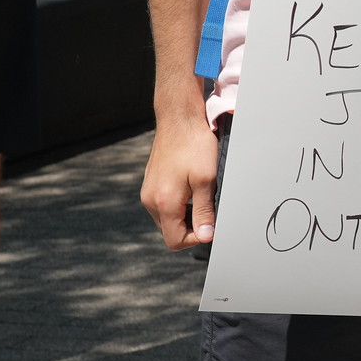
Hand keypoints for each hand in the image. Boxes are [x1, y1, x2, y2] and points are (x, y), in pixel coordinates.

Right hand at [141, 119, 218, 249]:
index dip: (195, 239)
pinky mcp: (151, 183)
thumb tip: (205, 236)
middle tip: (210, 209)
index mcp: (163, 203)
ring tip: (203, 195)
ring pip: (168, 218)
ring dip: (186, 215)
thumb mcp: (206, 179)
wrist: (179, 119)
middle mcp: (150, 200)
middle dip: (191, 227)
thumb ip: (204, 210)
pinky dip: (179, 204)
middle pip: (170, 231)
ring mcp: (149, 191)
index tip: (211, 225)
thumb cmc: (194, 145)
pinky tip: (192, 187)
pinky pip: (165, 204)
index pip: (174, 241)